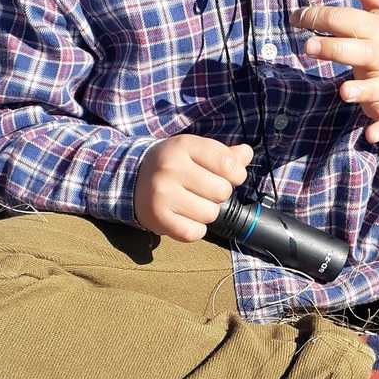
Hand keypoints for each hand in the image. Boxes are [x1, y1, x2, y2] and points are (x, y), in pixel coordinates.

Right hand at [135, 135, 252, 242]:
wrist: (131, 179)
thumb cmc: (173, 165)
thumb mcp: (195, 151)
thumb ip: (224, 154)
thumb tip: (247, 154)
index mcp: (184, 145)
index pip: (228, 164)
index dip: (236, 175)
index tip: (226, 176)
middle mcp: (171, 167)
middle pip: (222, 192)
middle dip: (219, 195)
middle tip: (203, 191)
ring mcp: (163, 194)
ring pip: (210, 214)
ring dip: (206, 213)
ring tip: (192, 204)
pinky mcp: (158, 217)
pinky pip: (194, 232)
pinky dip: (195, 229)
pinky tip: (184, 217)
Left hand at [292, 0, 378, 142]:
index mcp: (377, 28)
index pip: (345, 19)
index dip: (318, 16)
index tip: (296, 16)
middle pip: (356, 51)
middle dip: (334, 49)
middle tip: (309, 46)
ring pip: (374, 87)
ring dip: (360, 90)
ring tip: (343, 92)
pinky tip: (370, 136)